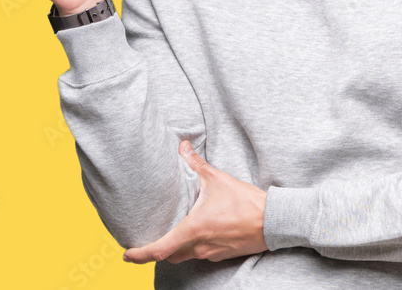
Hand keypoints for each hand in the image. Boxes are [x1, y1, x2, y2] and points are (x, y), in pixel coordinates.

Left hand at [122, 140, 268, 264]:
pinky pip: (201, 254)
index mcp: (193, 230)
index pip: (159, 250)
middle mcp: (200, 246)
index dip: (139, 254)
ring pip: (185, 256)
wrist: (275, 221)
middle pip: (169, 256)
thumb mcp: (217, 179)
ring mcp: (212, 253)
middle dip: (156, 250)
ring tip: (168, 234)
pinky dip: (193, 246)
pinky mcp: (223, 255)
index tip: (126, 254)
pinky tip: (195, 232)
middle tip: (145, 240)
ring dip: (176, 248)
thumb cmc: (246, 202)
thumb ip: (196, 164)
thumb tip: (182, 146)